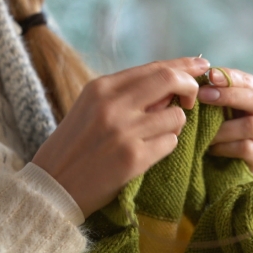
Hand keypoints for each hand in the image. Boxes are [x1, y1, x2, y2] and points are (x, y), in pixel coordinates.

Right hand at [32, 57, 209, 216]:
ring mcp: (124, 131)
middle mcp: (112, 105)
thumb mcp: (91, 109)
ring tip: (155, 136)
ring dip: (175, 126)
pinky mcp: (133, 158)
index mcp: (101, 88)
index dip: (183, 65)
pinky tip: (149, 152)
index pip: (153, 68)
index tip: (200, 65)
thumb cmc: (75, 146)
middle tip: (191, 101)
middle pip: (170, 80)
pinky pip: (170, 143)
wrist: (52, 187)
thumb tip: (171, 89)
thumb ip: (127, 95)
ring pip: (176, 116)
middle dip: (190, 87)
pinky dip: (166, 146)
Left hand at [197, 68, 252, 171]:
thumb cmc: (216, 129)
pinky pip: (245, 148)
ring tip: (203, 131)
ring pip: (251, 125)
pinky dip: (225, 147)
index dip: (231, 77)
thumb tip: (197, 74)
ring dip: (223, 127)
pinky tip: (211, 148)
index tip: (209, 76)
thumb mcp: (214, 108)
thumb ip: (212, 91)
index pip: (250, 82)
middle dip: (229, 96)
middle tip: (203, 96)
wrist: (219, 164)